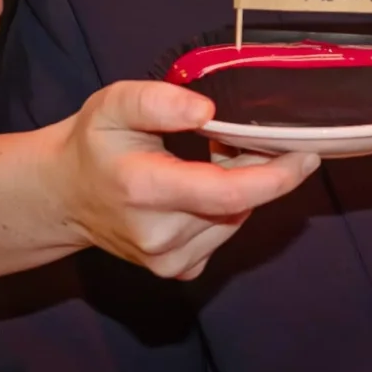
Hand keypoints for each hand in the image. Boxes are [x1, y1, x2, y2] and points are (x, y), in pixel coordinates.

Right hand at [47, 81, 320, 280]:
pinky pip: (223, 233)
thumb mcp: (114, 103)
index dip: (277, 176)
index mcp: (146, 191)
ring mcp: (168, 261)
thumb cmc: (94, 144)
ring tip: (212, 158)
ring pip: (236, 219)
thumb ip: (159, 100)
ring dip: (240, 187)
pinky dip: (227, 209)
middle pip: (239, 204)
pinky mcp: (176, 270)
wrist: (64, 195)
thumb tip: (209, 110)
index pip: (229, 193)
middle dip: (257, 168)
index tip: (307, 153)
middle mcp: (160, 237)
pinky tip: (203, 187)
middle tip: (242, 135)